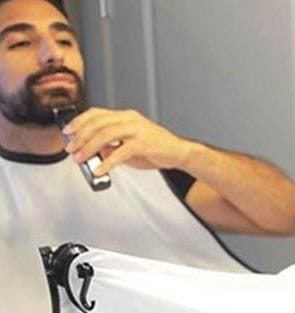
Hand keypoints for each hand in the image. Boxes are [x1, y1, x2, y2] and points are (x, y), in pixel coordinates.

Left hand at [62, 107, 194, 175]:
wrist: (179, 153)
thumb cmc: (156, 149)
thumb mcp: (130, 145)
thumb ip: (112, 146)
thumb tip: (94, 152)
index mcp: (126, 116)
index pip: (97, 113)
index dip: (79, 122)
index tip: (68, 132)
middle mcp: (130, 119)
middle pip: (98, 124)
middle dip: (80, 137)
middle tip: (71, 149)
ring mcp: (137, 130)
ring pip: (105, 135)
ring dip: (89, 147)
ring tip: (80, 158)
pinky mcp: (144, 144)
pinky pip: (120, 152)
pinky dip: (107, 162)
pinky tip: (99, 170)